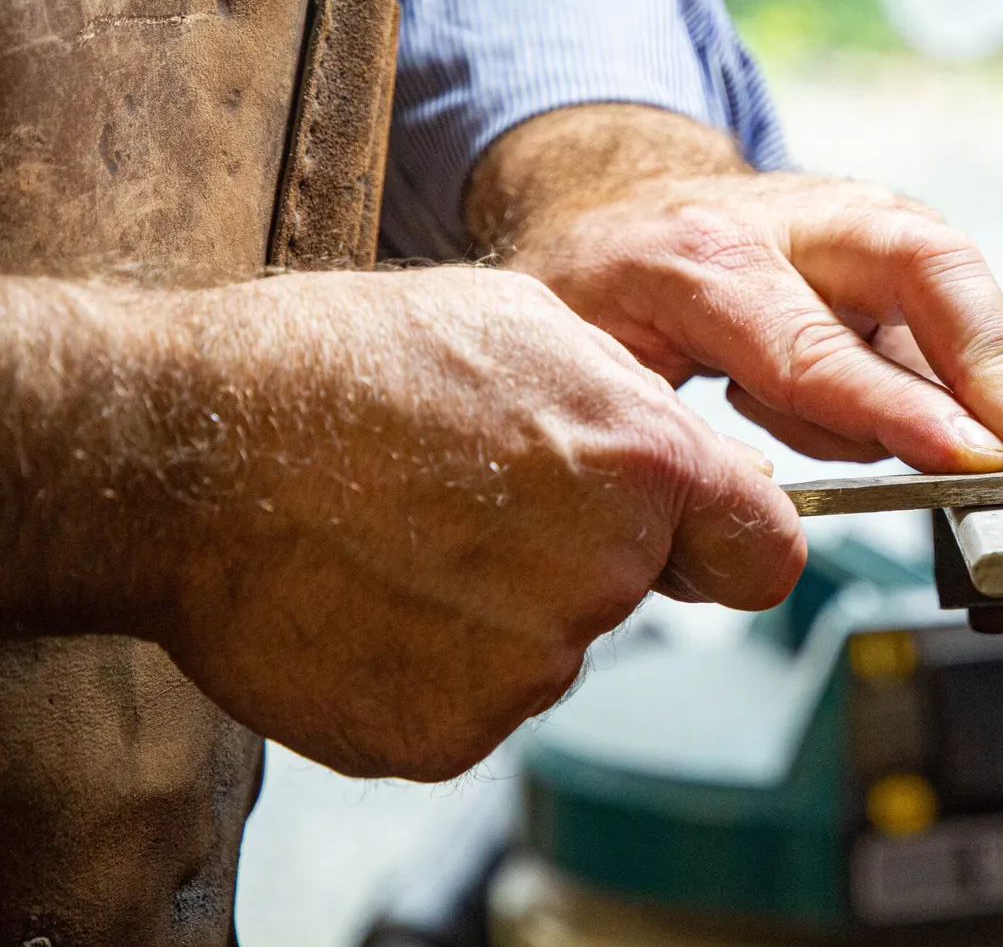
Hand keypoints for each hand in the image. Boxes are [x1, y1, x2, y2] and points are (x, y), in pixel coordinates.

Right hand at [3, 267, 802, 780]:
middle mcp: (601, 572)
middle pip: (637, 588)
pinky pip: (475, 700)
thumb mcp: (528, 323)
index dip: (731, 543)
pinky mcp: (446, 732)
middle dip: (584, 552)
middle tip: (479, 499)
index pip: (766, 551)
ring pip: (551, 644)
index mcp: (641, 462)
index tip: (704, 543)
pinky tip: (373, 593)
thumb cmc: (343, 364)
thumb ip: (637, 408)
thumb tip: (700, 466)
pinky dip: (433, 663)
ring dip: (501, 607)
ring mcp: (525, 665)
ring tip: (405, 535)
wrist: (184, 447)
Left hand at [466, 104, 1002, 473]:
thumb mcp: (584, 370)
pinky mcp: (881, 239)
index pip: (814, 349)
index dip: (898, 409)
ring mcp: (844, 219)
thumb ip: (662, 443)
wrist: (605, 204)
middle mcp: (786, 221)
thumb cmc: (593, 293)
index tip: (970, 459)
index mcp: (697, 261)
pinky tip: (949, 415)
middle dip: (993, 356)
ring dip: (992, 364)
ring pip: (950, 275)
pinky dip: (964, 364)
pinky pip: (940, 304)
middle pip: (921, 264)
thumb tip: (753, 520)